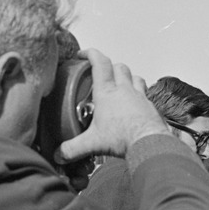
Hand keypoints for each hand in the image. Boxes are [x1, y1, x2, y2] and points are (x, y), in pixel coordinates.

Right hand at [56, 48, 168, 162]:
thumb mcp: (92, 143)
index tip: (83, 54)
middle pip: (119, 67)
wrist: (150, 143)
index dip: (91, 54)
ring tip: (120, 85)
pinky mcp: (150, 106)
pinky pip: (145, 94)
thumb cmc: (123, 137)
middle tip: (101, 73)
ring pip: (134, 77)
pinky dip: (139, 94)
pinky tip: (134, 104)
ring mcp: (140, 96)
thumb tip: (58, 155)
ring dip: (127, 77)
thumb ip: (72, 148)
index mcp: (107, 92)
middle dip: (109, 66)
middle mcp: (125, 90)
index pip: (100, 63)